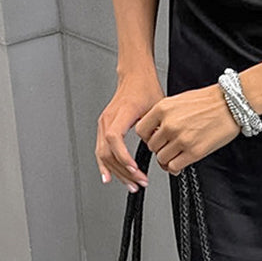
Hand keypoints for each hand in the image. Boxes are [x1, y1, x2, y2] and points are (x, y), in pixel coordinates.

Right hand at [96, 75, 163, 190]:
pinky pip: (101, 150)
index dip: (123, 156)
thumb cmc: (145, 88)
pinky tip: (110, 176)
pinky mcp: (104, 128)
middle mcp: (108, 119)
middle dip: (123, 171)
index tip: (134, 168)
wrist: (135, 76)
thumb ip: (157, 129)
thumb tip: (160, 149)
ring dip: (116, 172)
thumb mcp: (157, 107)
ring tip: (130, 184)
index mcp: (122, 112)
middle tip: (138, 182)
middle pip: (107, 151)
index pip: (114, 138)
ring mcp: (104, 123)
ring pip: (103, 154)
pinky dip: (106, 165)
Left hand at [135, 83, 240, 174]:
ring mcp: (181, 139)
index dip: (148, 137)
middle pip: (152, 146)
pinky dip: (175, 168)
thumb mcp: (179, 100)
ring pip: (161, 158)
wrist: (231, 104)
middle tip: (169, 147)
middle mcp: (169, 124)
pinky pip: (174, 166)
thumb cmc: (210, 101)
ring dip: (167, 159)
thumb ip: (164, 115)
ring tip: (176, 155)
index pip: (141, 130)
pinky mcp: (194, 152)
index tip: (155, 138)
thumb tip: (156, 130)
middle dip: (160, 148)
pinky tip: (180, 162)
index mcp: (163, 108)